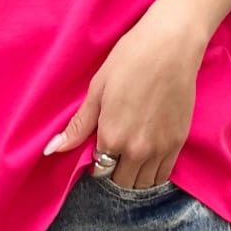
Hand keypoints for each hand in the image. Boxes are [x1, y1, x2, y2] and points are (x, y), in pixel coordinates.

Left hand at [43, 2, 204, 189]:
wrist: (172, 46)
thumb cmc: (130, 59)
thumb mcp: (97, 89)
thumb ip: (78, 126)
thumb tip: (51, 150)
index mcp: (111, 137)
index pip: (99, 168)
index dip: (96, 159)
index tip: (99, 146)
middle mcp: (137, 150)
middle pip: (121, 181)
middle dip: (114, 171)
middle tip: (114, 152)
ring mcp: (161, 149)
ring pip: (143, 184)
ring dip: (134, 176)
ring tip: (130, 155)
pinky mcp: (179, 142)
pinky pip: (164, 175)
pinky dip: (153, 172)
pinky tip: (148, 155)